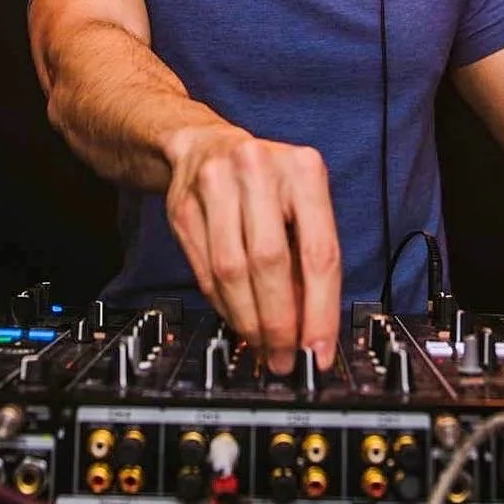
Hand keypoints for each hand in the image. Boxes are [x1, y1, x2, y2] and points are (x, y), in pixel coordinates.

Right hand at [164, 126, 340, 373]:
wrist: (204, 144)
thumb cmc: (266, 183)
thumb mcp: (301, 205)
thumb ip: (309, 260)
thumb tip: (313, 331)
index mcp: (303, 169)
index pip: (319, 251)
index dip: (320, 310)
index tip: (318, 351)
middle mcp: (258, 169)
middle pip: (270, 263)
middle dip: (279, 322)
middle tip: (284, 358)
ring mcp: (215, 183)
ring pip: (232, 271)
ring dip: (248, 320)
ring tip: (261, 345)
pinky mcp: (183, 203)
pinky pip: (204, 270)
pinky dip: (223, 305)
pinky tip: (237, 318)